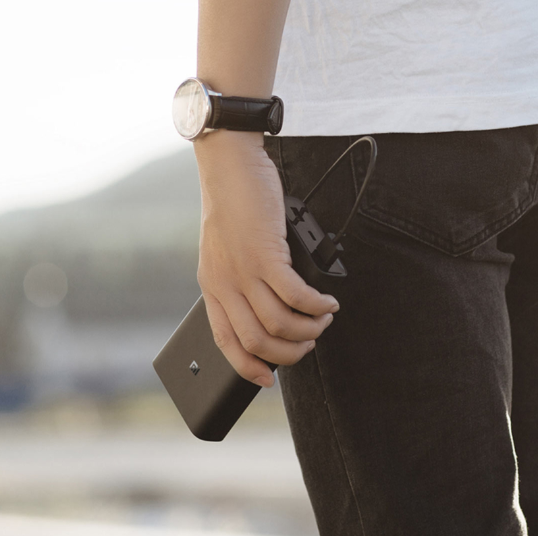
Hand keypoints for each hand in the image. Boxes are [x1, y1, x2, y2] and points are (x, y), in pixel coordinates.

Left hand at [194, 131, 339, 387]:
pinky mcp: (266, 255)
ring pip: (279, 324)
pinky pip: (296, 296)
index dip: (247, 367)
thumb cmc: (232, 208)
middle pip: (257, 342)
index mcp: (212, 288)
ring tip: (322, 320)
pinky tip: (326, 302)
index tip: (267, 380)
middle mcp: (225, 285)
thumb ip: (239, 282)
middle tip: (308, 344)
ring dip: (309, 330)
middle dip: (289, 353)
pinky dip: (317, 306)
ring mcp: (244, 272)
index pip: (225, 342)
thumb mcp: (224, 253)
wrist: (230, 169)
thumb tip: (271, 310)